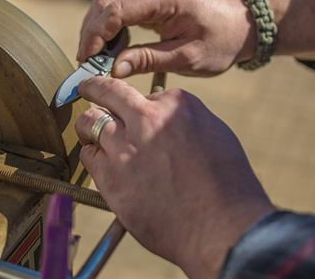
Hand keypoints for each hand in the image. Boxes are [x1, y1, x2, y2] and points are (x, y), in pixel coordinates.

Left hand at [75, 77, 274, 277]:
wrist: (220, 227)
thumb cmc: (226, 186)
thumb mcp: (216, 134)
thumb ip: (186, 122)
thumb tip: (168, 122)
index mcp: (176, 105)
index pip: (148, 96)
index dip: (145, 109)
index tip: (143, 118)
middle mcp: (147, 119)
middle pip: (108, 92)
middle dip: (94, 87)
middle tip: (88, 87)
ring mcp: (125, 147)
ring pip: (90, 121)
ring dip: (89, 124)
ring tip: (87, 129)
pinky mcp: (110, 177)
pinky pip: (88, 155)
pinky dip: (92, 155)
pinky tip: (97, 159)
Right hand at [77, 0, 254, 77]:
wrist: (244, 23)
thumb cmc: (221, 41)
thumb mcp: (187, 57)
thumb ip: (148, 60)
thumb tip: (113, 69)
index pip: (115, 12)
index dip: (95, 37)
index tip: (86, 61)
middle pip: (105, 3)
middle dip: (90, 34)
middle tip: (85, 64)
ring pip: (107, 2)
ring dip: (95, 29)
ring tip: (93, 58)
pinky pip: (119, 5)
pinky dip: (107, 25)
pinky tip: (107, 48)